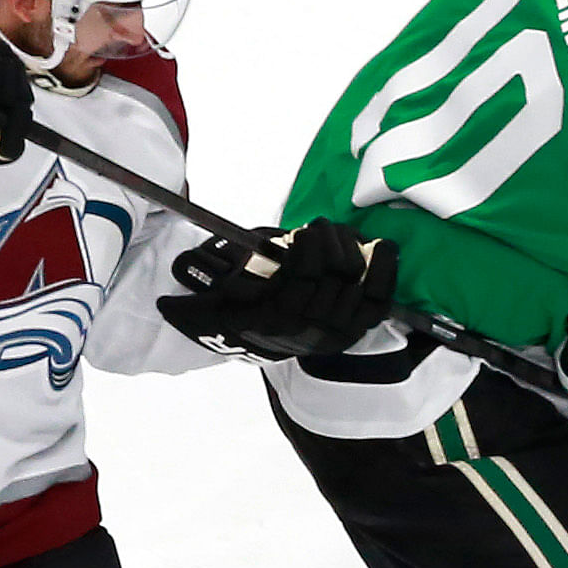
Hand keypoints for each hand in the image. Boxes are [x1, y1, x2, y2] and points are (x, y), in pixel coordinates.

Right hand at [158, 219, 396, 358]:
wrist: (257, 339)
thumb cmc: (236, 299)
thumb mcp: (214, 284)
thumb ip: (206, 269)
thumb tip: (182, 272)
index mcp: (267, 322)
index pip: (299, 289)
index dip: (308, 255)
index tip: (304, 232)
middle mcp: (303, 331)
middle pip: (331, 281)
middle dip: (326, 246)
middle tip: (315, 229)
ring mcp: (332, 332)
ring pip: (353, 285)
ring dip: (347, 251)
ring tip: (333, 236)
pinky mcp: (354, 328)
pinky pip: (377, 301)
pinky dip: (385, 271)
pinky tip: (385, 246)